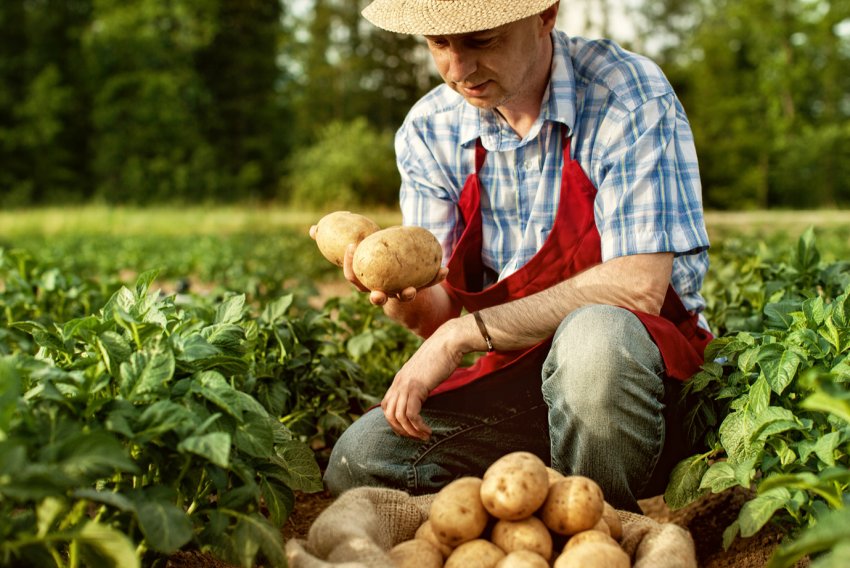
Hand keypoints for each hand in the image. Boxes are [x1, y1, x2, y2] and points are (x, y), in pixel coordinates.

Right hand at [341, 243, 448, 305]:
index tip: (352, 246)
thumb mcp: (381, 245)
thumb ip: (377, 239)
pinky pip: (428, 283)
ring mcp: (402, 292)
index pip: (354, 277)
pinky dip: (436, 277)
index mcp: (369, 280)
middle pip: (377, 298)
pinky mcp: (420, 288)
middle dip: (377, 298)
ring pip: (403, 297)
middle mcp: (384, 290)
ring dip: (407, 294)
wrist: (408, 266)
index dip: (349, 264)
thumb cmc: (388, 251)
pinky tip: (444, 270)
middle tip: (377, 295)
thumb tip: (365, 219)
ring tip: (411, 290)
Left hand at [381, 325, 463, 439]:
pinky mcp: (416, 387)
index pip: (386, 406)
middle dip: (401, 430)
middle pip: (389, 414)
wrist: (448, 341)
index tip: (409, 429)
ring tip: (424, 436)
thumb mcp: (425, 371)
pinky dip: (418, 426)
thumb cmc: (442, 355)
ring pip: (398, 417)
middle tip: (416, 437)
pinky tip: (428, 430)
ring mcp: (405, 385)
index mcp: (399, 379)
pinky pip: (411, 414)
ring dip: (411, 431)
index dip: (394, 421)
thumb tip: (424, 393)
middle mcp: (398, 382)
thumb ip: (420, 382)